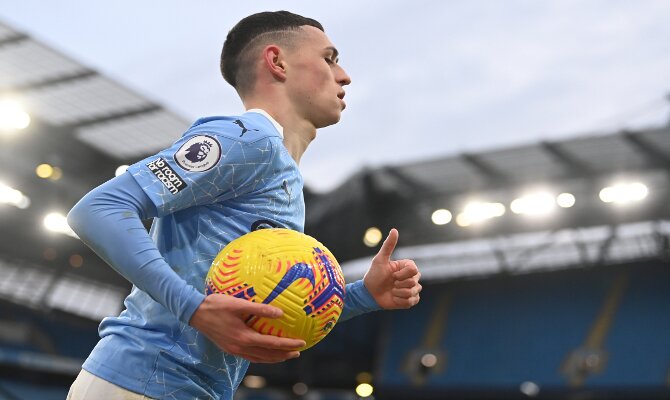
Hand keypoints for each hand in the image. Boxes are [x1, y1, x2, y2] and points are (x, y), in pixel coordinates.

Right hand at [189, 293, 305, 362]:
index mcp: (244, 337)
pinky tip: (265, 353)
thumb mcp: (239, 304)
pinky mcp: (229, 348)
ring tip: (286, 356)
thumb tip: (280, 313)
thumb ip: (260, 309)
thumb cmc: (217, 305)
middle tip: (298, 352)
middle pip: (267, 355)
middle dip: (284, 355)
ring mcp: (234, 350)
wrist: (195, 313)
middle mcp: (240, 347)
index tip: (301, 343)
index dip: (288, 344)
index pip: (272, 344)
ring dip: (274, 358)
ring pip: (259, 358)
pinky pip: (250, 357)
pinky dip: (262, 357)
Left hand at [363, 228, 421, 308]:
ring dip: (399, 293)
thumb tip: (394, 229)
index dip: (402, 274)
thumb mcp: (380, 259)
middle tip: (391, 284)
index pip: (414, 270)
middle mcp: (411, 277)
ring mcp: (412, 289)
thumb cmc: (374, 275)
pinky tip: (394, 298)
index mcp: (407, 267)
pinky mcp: (410, 301)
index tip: (392, 275)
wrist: (369, 294)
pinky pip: (412, 301)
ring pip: (413, 292)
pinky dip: (400, 301)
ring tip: (392, 291)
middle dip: (399, 284)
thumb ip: (388, 245)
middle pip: (415, 282)